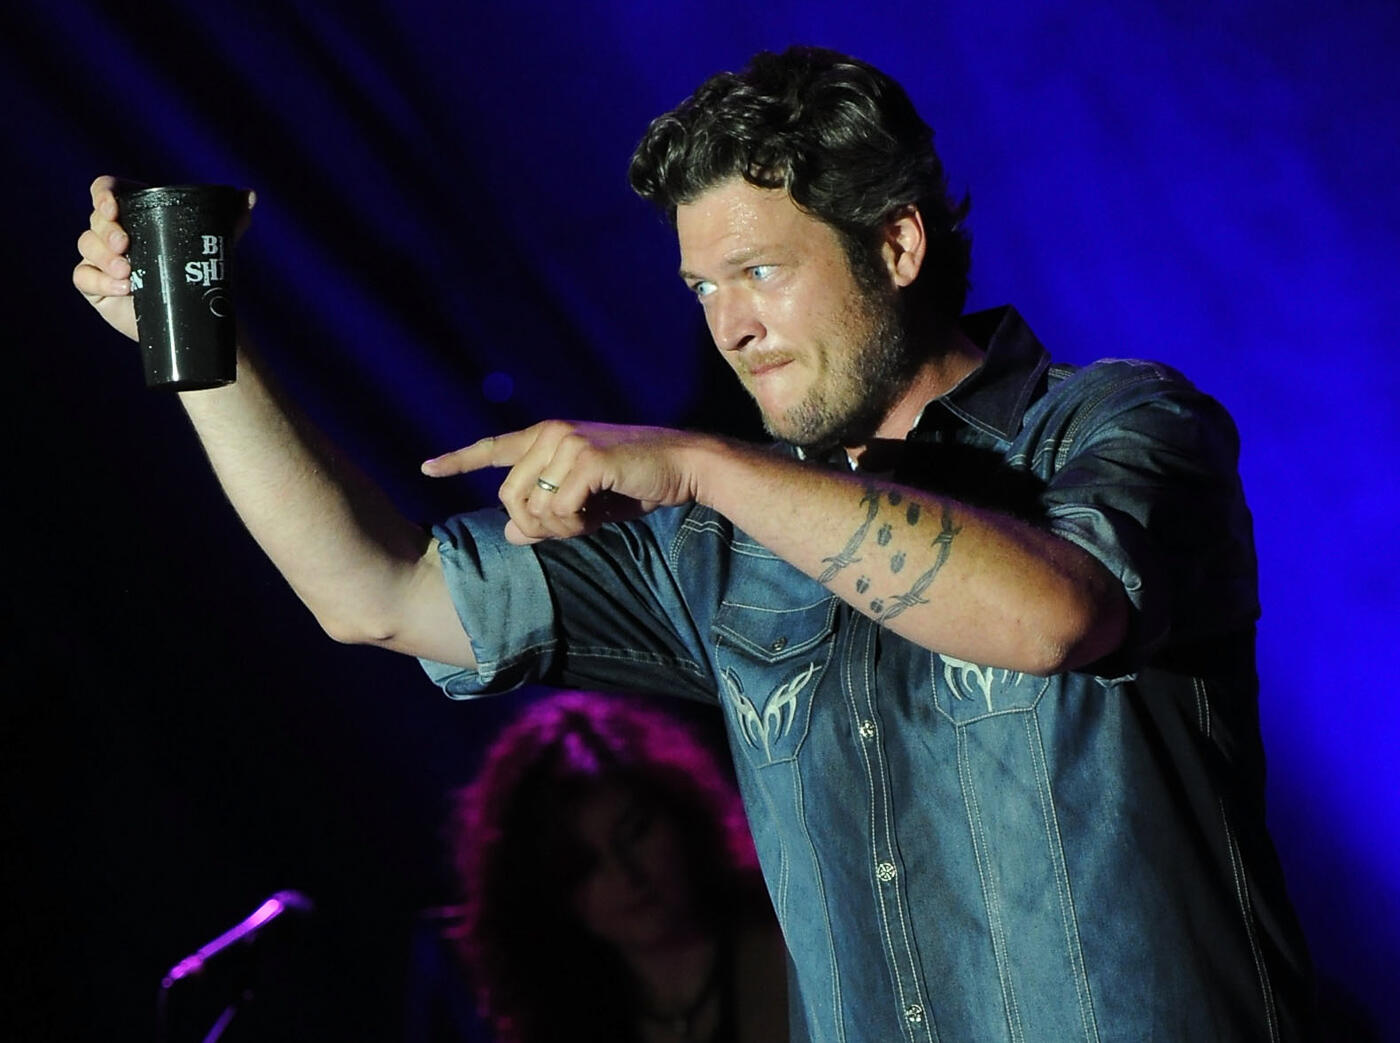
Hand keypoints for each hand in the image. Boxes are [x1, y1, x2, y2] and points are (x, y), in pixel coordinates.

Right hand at [72, 176, 255, 341]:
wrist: (192, 313)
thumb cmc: (197, 269)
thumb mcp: (214, 243)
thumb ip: (231, 218)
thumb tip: (250, 195)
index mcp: (134, 212)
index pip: (106, 191)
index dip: (103, 195)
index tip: (113, 207)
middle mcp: (113, 231)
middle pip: (96, 220)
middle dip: (107, 230)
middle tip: (125, 245)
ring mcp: (101, 258)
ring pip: (87, 246)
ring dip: (103, 257)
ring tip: (128, 271)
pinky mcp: (95, 284)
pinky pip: (83, 276)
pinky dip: (99, 280)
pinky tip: (123, 287)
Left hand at [421, 420, 708, 544]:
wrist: (683, 464)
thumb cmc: (635, 482)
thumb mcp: (585, 504)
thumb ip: (546, 515)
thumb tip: (511, 535)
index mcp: (547, 436)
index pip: (493, 447)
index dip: (458, 460)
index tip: (427, 468)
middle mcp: (551, 433)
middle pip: (508, 497)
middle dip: (534, 525)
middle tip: (572, 528)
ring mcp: (567, 444)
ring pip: (530, 507)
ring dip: (557, 528)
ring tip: (588, 518)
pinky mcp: (585, 460)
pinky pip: (558, 511)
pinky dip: (575, 526)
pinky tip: (597, 515)